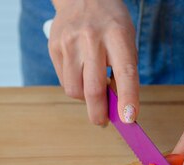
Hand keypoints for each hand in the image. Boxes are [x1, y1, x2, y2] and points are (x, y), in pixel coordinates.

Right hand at [49, 0, 138, 124]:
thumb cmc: (110, 24)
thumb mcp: (126, 40)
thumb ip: (124, 72)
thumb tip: (119, 108)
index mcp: (117, 34)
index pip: (125, 72)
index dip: (128, 98)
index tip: (129, 119)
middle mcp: (91, 38)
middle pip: (93, 88)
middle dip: (99, 113)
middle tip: (103, 122)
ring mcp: (69, 42)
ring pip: (74, 90)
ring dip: (85, 99)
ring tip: (93, 89)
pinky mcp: (54, 47)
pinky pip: (64, 81)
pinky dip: (74, 86)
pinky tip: (81, 74)